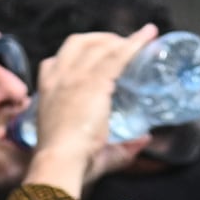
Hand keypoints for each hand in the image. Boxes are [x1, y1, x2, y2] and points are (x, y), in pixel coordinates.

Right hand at [24, 25, 158, 192]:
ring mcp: (76, 77)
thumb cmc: (70, 162)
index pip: (59, 60)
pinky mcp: (94, 82)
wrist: (60, 162)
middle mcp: (59, 77)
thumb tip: (144, 140)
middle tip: (122, 47)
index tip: (98, 55)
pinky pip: (118, 56)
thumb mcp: (92, 148)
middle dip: (100, 39)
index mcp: (49, 90)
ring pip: (101, 46)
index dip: (80, 53)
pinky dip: (136, 44)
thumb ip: (121, 146)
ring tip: (141, 40)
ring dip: (121, 40)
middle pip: (78, 43)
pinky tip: (150, 36)